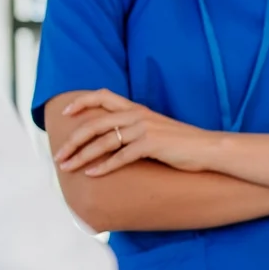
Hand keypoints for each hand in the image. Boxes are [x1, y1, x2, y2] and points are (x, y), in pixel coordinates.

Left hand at [55, 90, 216, 175]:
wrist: (209, 148)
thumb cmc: (184, 144)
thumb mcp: (156, 129)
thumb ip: (136, 129)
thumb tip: (116, 141)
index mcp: (137, 109)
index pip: (102, 95)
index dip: (81, 102)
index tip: (65, 113)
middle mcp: (137, 115)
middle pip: (95, 124)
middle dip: (73, 141)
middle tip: (59, 156)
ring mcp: (144, 129)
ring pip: (103, 142)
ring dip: (82, 156)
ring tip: (68, 168)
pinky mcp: (151, 145)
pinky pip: (121, 157)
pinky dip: (104, 166)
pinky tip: (92, 174)